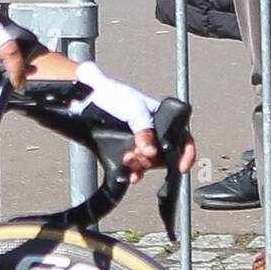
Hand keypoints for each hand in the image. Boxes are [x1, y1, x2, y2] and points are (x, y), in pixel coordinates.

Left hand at [71, 62, 196, 183]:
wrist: (84, 99)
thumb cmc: (113, 95)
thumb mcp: (135, 111)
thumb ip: (145, 131)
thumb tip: (151, 153)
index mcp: (160, 119)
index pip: (182, 138)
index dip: (186, 153)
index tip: (182, 166)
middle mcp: (150, 133)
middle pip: (164, 156)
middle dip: (154, 160)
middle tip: (140, 154)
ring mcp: (135, 144)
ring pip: (147, 164)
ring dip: (141, 166)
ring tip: (128, 158)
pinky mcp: (119, 152)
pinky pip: (130, 169)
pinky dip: (131, 173)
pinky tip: (128, 174)